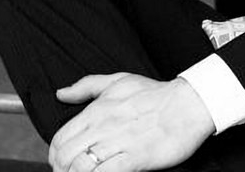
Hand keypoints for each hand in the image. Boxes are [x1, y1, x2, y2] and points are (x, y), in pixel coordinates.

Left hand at [48, 73, 214, 171]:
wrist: (188, 104)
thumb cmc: (155, 94)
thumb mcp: (118, 81)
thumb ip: (86, 86)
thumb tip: (61, 93)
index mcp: (96, 111)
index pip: (60, 138)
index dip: (55, 156)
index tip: (61, 163)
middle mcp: (103, 127)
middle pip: (65, 156)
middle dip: (62, 170)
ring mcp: (118, 143)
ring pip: (80, 167)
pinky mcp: (135, 158)